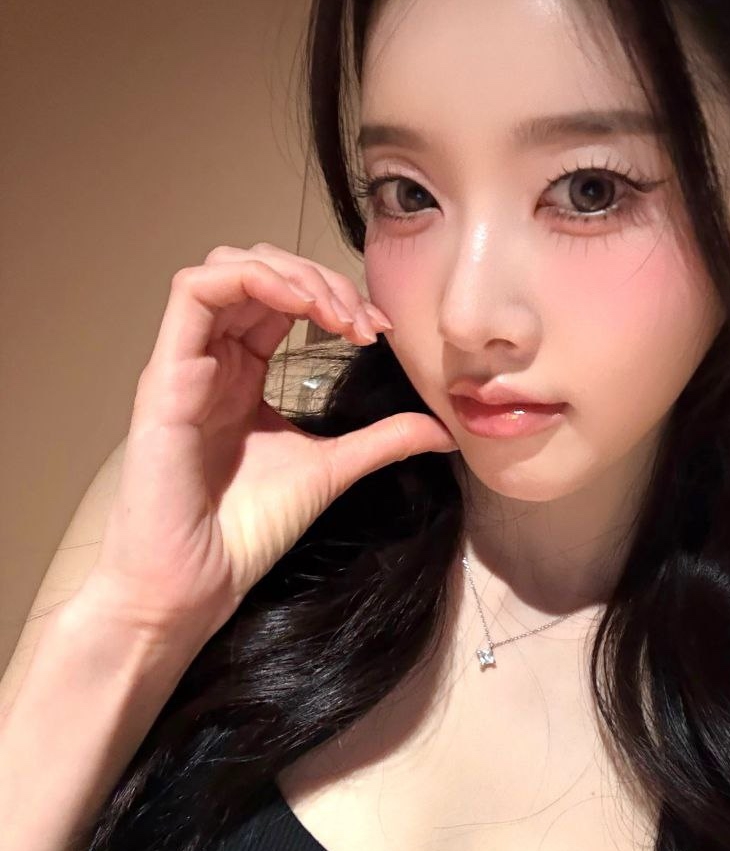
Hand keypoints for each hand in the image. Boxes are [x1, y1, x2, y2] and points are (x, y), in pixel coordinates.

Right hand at [81, 242, 456, 660]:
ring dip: (292, 274)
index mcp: (243, 372)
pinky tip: (302, 307)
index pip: (283, 298)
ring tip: (337, 313)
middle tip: (365, 323)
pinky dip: (252, 279)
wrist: (197, 583)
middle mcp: (212, 358)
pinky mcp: (165, 373)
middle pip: (259, 270)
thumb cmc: (247, 531)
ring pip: (227, 267)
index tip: (379, 331)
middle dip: (320, 280)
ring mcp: (186, 362)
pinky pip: (194, 290)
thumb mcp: (332, 468)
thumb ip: (382, 439)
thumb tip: (443, 430)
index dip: (335, 296)